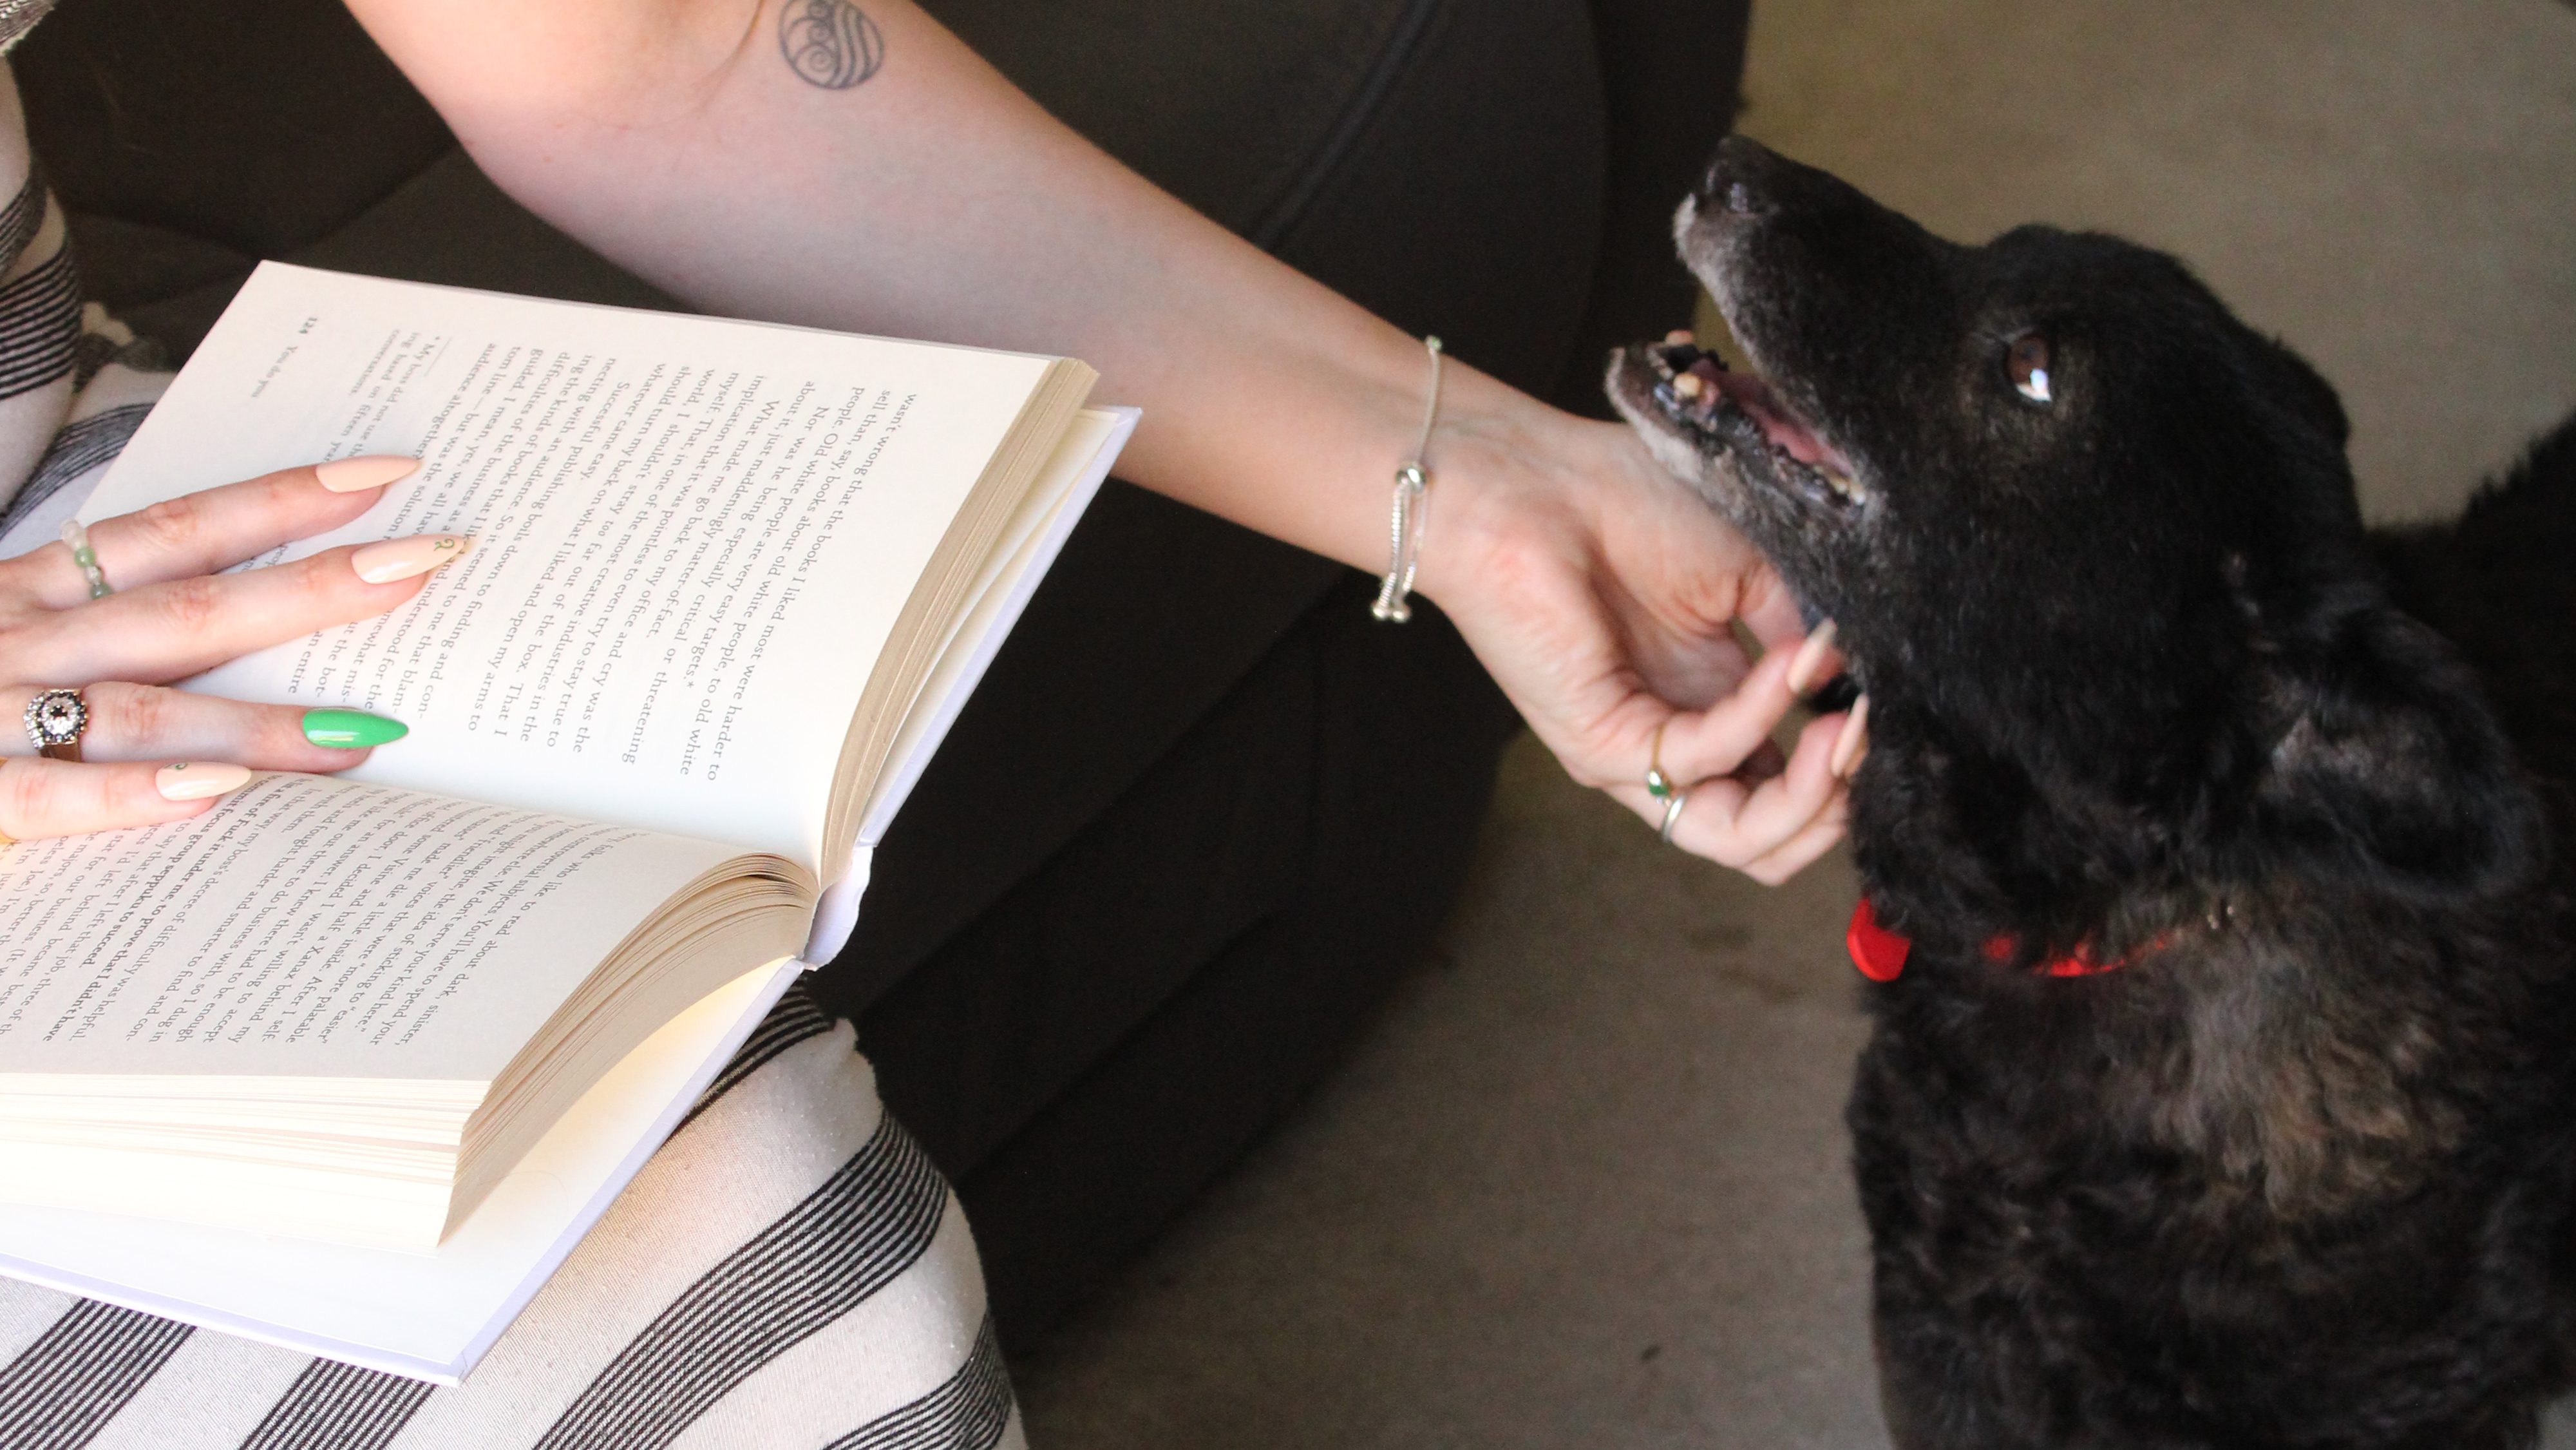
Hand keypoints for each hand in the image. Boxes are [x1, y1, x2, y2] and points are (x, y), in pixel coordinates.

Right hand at [0, 457, 467, 841]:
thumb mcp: (6, 649)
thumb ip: (108, 643)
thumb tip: (254, 650)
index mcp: (25, 595)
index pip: (172, 532)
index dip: (280, 500)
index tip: (388, 472)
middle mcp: (10, 637)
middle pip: (187, 607)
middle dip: (315, 584)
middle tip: (433, 561)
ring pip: (135, 705)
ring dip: (254, 718)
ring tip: (366, 732)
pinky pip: (43, 794)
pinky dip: (127, 793)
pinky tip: (213, 795)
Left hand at [1419, 404, 1859, 883]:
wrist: (1531, 477)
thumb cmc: (1625, 504)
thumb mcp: (1753, 570)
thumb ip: (1807, 636)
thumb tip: (1862, 679)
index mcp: (1714, 707)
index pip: (1793, 790)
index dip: (1851, 769)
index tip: (1892, 707)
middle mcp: (1677, 745)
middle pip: (1772, 842)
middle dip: (1839, 803)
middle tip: (1870, 731)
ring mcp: (1636, 756)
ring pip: (1739, 841)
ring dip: (1811, 795)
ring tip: (1847, 728)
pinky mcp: (1599, 746)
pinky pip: (1697, 763)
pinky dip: (1758, 716)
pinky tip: (1789, 662)